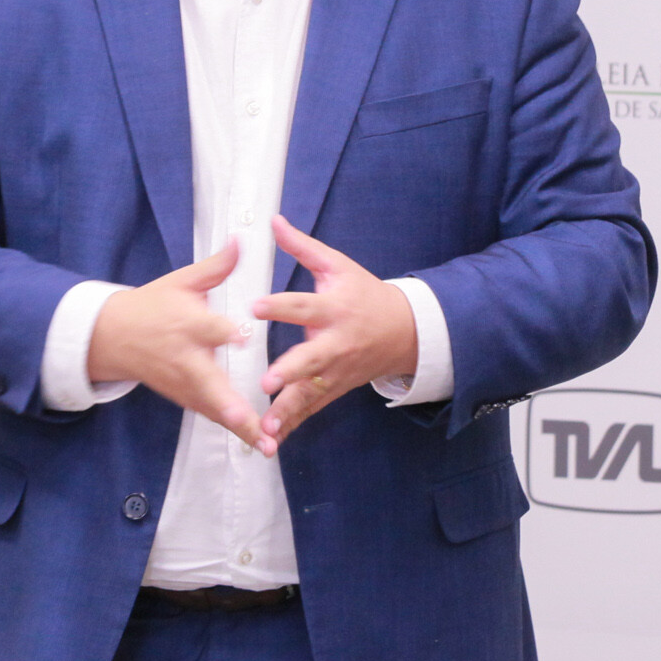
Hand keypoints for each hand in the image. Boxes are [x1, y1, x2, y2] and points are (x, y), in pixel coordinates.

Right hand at [87, 242, 261, 447]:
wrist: (113, 337)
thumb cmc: (153, 305)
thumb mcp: (182, 281)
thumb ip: (217, 266)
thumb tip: (243, 239)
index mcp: (188, 323)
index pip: (208, 329)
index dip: (225, 334)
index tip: (242, 338)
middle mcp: (187, 358)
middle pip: (209, 383)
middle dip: (229, 404)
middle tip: (249, 420)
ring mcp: (184, 383)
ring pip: (212, 408)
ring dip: (237, 427)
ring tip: (265, 446)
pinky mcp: (184, 398)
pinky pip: (210, 414)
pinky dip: (231, 430)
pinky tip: (257, 444)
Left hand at [252, 215, 416, 446]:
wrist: (405, 331)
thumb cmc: (363, 293)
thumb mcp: (338, 266)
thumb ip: (302, 247)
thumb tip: (273, 220)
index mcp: (333, 308)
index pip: (304, 306)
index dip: (280, 306)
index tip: (255, 308)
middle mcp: (335, 343)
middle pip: (311, 358)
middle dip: (289, 371)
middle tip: (267, 381)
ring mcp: (336, 371)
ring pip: (310, 392)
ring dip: (288, 410)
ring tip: (266, 425)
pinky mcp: (334, 389)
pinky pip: (311, 409)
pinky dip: (293, 425)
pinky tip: (270, 440)